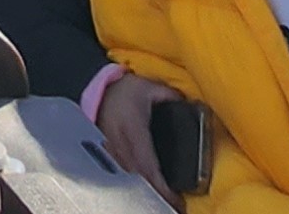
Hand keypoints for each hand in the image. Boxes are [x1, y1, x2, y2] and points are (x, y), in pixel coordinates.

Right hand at [99, 72, 183, 206]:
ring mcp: (110, 146)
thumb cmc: (126, 87)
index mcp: (132, 126)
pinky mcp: (106, 149)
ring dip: (143, 189)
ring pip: (127, 175)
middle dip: (154, 192)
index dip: (159, 182)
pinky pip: (120, 170)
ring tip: (163, 202)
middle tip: (173, 206)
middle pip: (136, 173)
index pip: (146, 160)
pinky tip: (145, 190)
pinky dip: (132, 182)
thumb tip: (188, 105)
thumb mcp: (150, 87)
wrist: (100, 87)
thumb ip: (170, 96)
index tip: (173, 197)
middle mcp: (119, 139)